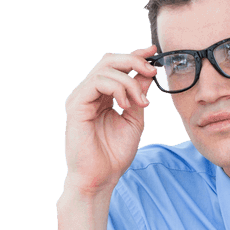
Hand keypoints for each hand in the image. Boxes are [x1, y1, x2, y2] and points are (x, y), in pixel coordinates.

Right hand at [63, 45, 157, 194]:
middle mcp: (89, 93)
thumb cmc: (114, 154)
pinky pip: (96, 82)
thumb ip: (138, 96)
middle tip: (151, 70)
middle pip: (108, 60)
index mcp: (102, 96)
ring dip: (128, 81)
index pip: (116, 67)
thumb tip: (147, 73)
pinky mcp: (76, 105)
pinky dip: (116, 88)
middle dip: (133, 60)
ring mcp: (81, 98)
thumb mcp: (134, 119)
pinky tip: (126, 104)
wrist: (101, 177)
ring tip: (140, 102)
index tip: (153, 52)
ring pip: (104, 69)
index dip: (134, 55)